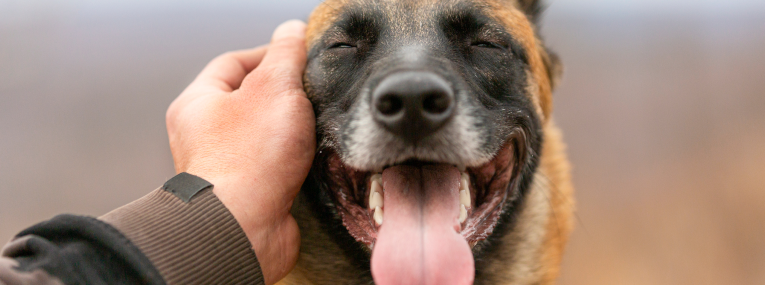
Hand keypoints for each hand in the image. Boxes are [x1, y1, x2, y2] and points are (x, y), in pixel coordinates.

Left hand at [165, 20, 313, 284]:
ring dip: (293, 131)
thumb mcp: (275, 88)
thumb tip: (292, 31)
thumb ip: (286, 54)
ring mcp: (227, 166)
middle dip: (285, 96)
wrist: (244, 227)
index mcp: (199, 103)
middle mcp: (206, 135)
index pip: (234, 62)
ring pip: (267, 135)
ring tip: (313, 128)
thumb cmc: (248, 160)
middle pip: (252, 99)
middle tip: (311, 94)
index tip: (300, 55)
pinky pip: (276, 166)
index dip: (270, 54)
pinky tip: (312, 159)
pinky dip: (296, 161)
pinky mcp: (250, 193)